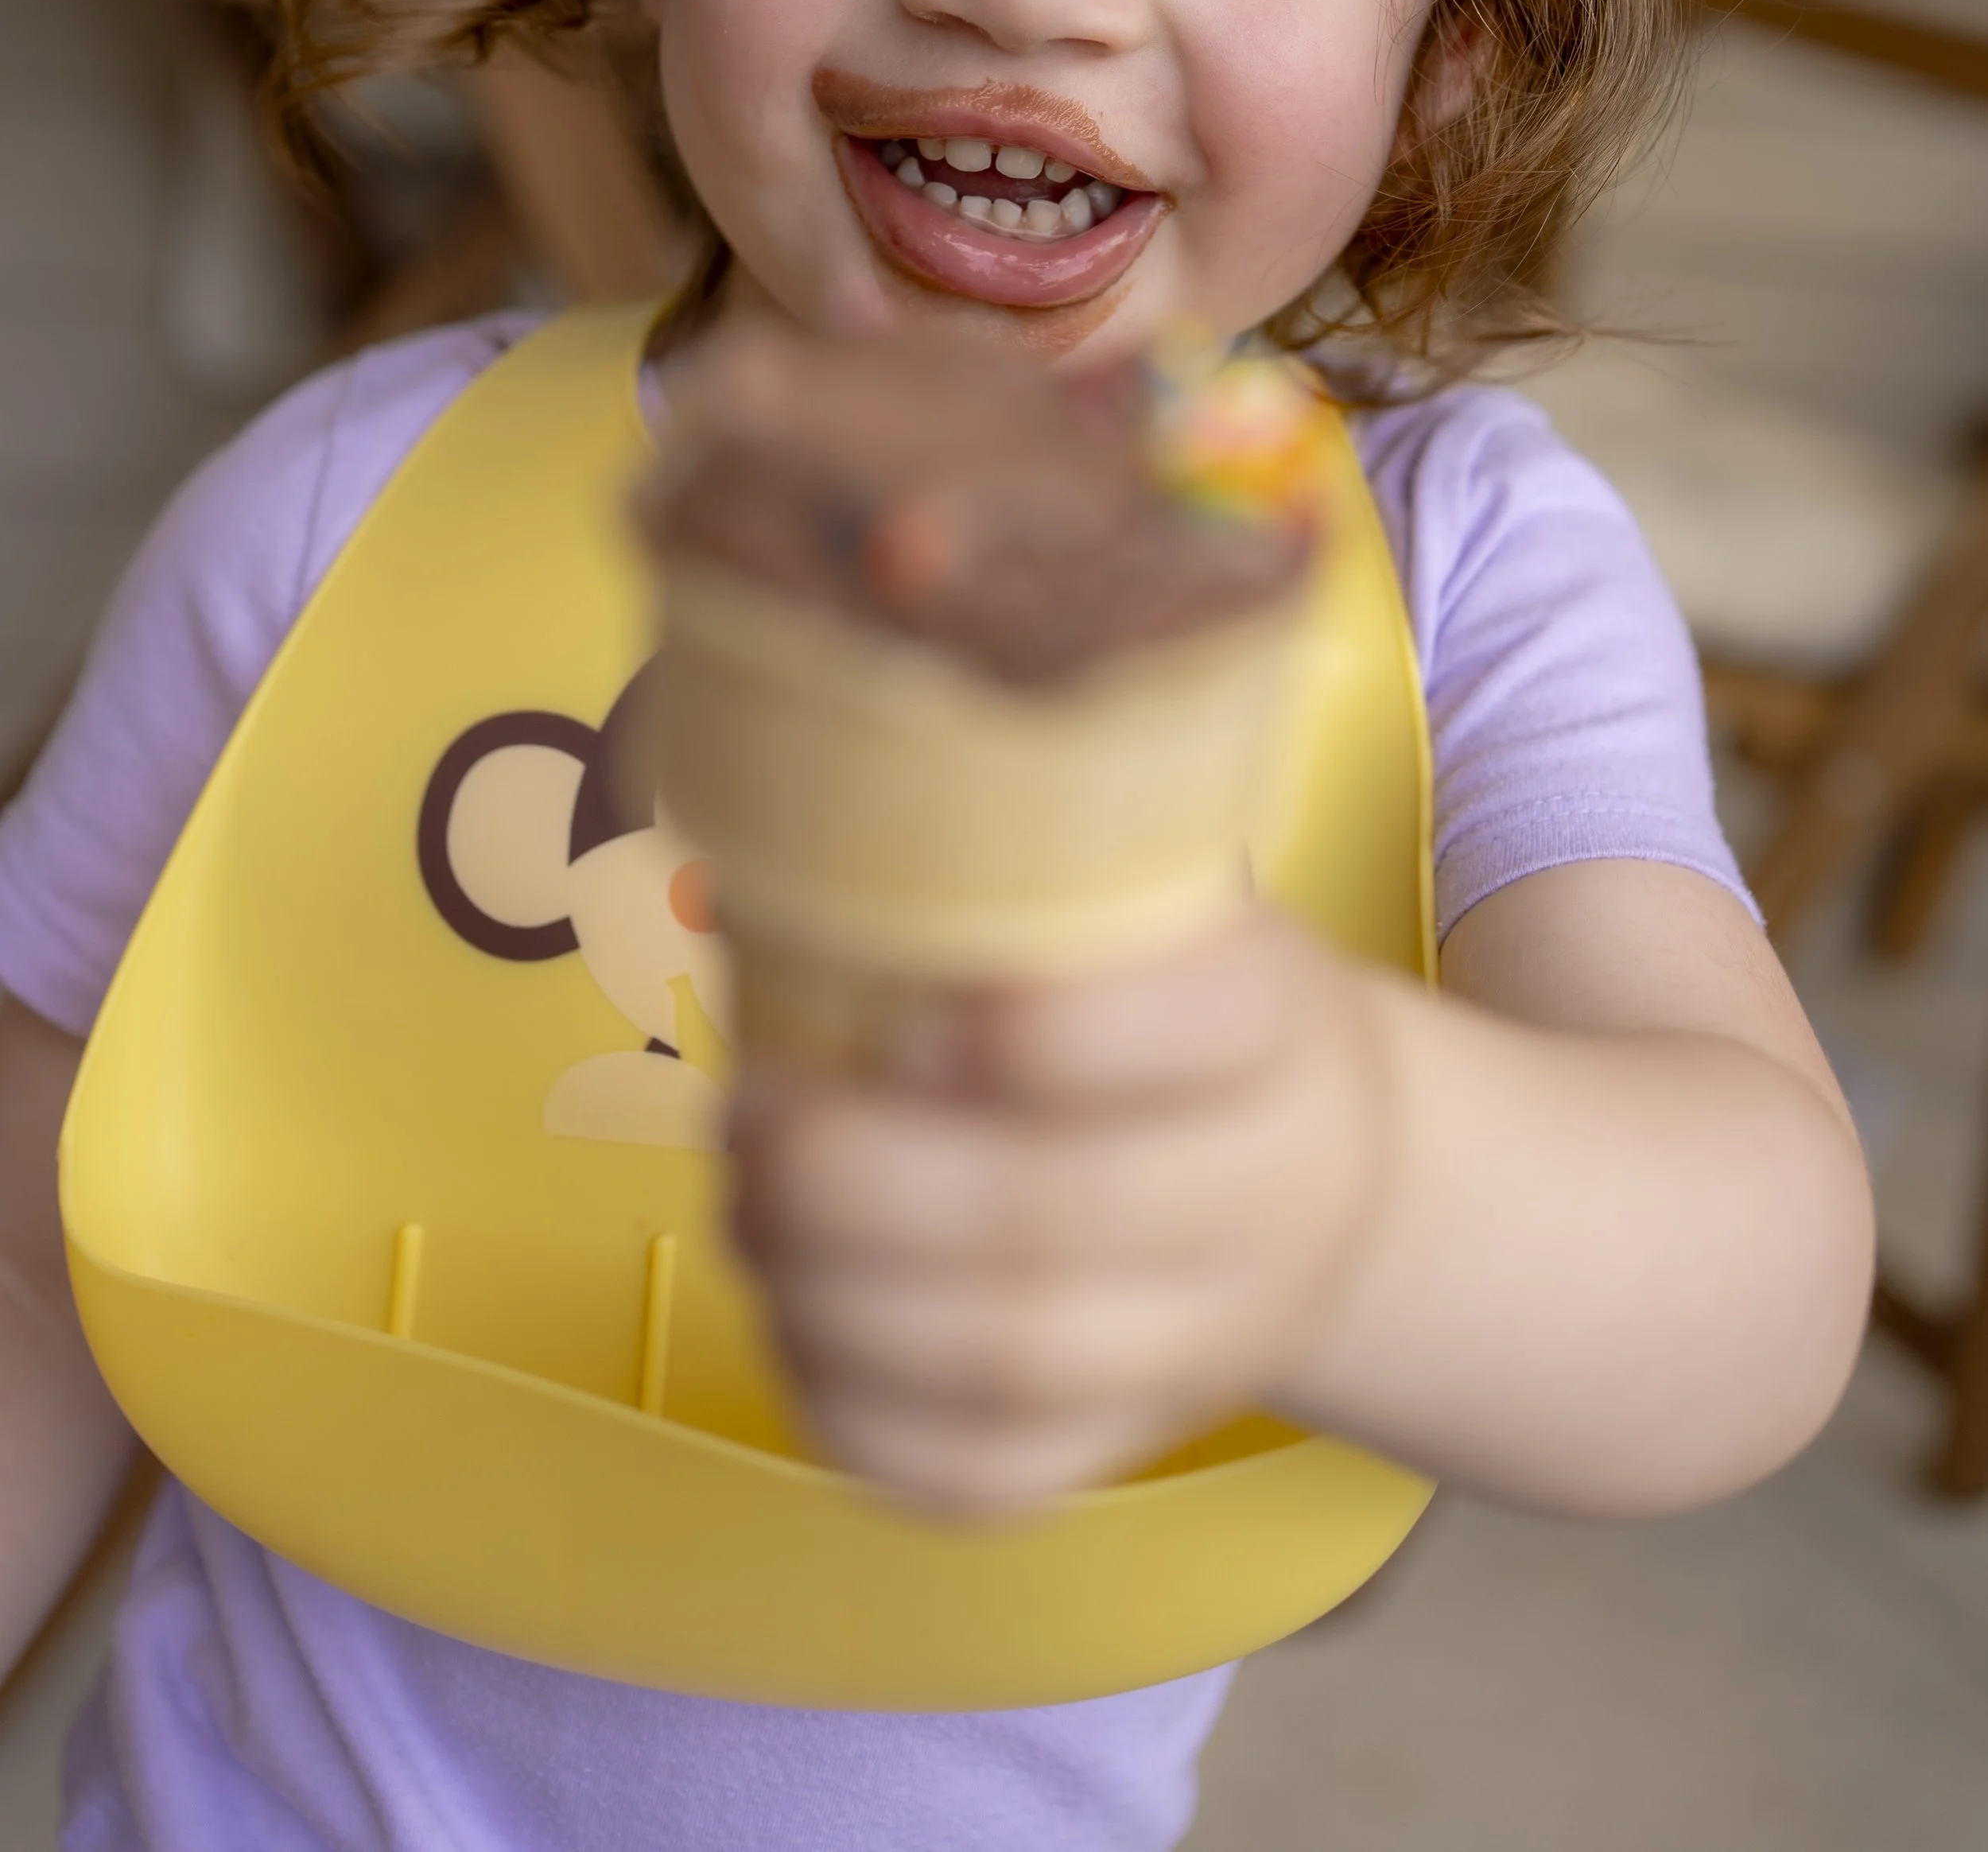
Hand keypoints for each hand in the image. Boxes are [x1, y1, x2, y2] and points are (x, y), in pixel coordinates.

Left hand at [727, 905, 1394, 1516]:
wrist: (1299, 1167)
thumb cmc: (1157, 994)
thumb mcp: (1140, 907)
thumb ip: (1011, 883)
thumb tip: (793, 834)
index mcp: (1275, 1027)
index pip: (1204, 1020)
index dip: (1041, 1028)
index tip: (901, 1013)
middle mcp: (1261, 1197)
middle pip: (1063, 1211)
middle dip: (861, 1175)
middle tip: (746, 1113)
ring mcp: (1197, 1345)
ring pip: (1008, 1360)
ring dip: (829, 1289)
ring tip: (745, 1201)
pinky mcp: (1118, 1446)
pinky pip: (977, 1477)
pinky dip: (851, 1408)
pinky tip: (789, 1316)